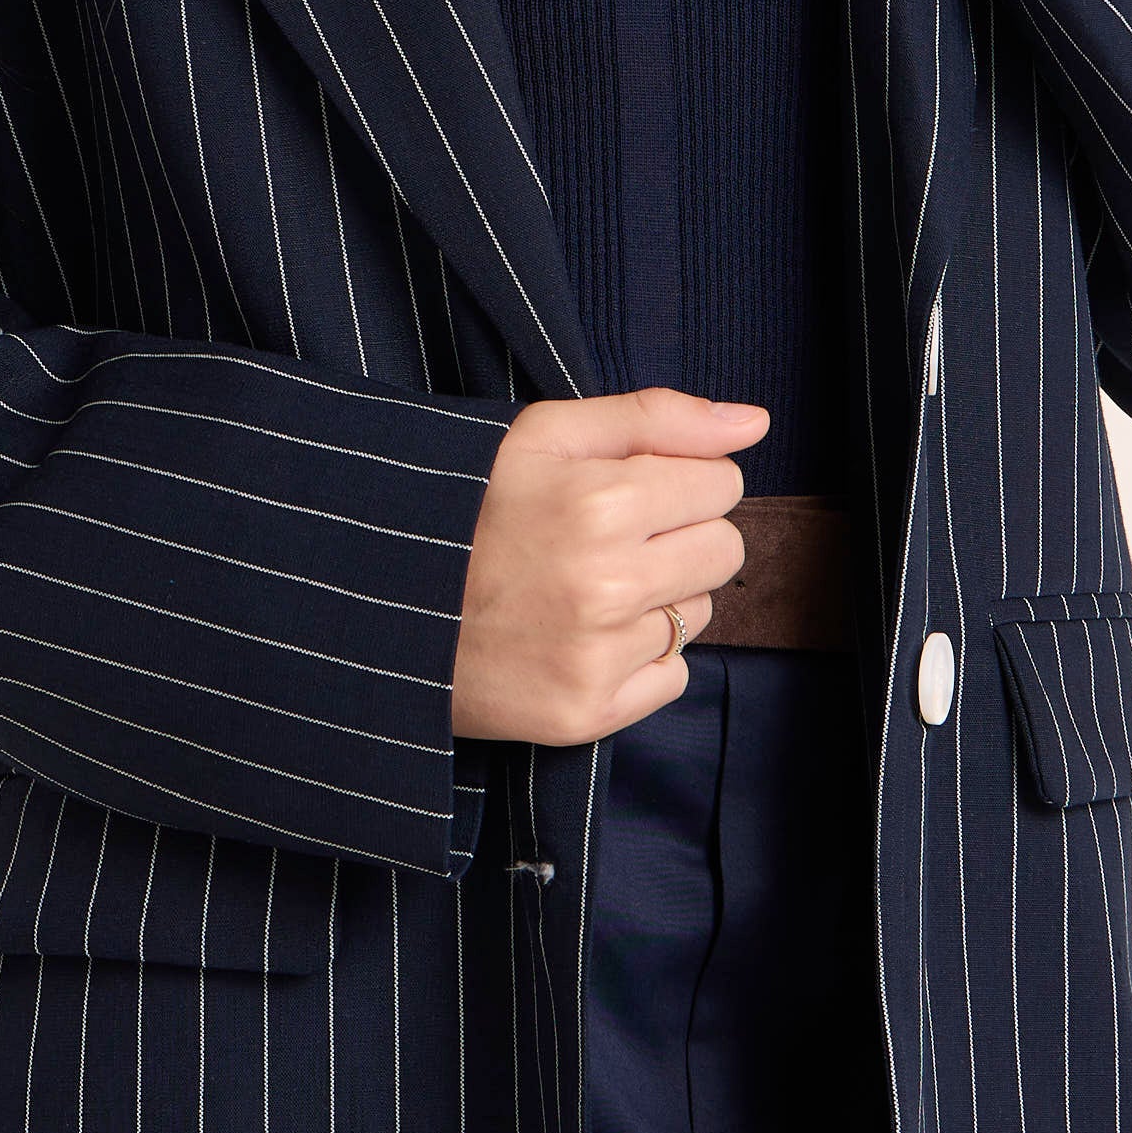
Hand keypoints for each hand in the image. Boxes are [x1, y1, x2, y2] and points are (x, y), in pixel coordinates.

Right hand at [451, 389, 765, 745]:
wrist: (378, 608)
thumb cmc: (465, 507)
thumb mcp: (544, 435)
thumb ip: (655, 418)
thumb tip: (754, 423)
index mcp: (602, 502)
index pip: (722, 483)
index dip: (676, 480)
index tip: (625, 489)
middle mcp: (607, 584)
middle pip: (724, 550)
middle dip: (679, 536)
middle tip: (608, 539)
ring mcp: (597, 655)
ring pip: (699, 613)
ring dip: (656, 598)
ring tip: (581, 589)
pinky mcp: (586, 714)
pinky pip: (672, 676)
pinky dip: (638, 658)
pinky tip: (578, 637)